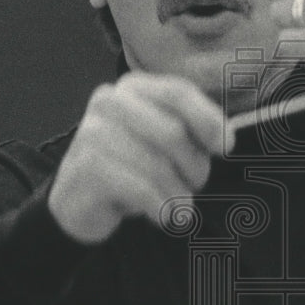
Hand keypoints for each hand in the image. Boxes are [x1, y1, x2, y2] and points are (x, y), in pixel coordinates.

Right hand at [48, 73, 224, 243]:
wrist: (78, 201)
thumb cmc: (130, 168)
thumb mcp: (163, 143)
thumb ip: (192, 131)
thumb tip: (226, 139)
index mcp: (132, 87)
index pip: (178, 92)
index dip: (208, 119)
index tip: (226, 147)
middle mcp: (109, 101)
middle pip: (173, 132)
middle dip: (193, 166)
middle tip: (193, 187)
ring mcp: (92, 132)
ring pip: (158, 166)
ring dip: (177, 195)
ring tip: (178, 207)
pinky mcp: (86, 167)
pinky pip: (141, 189)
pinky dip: (160, 208)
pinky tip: (162, 216)